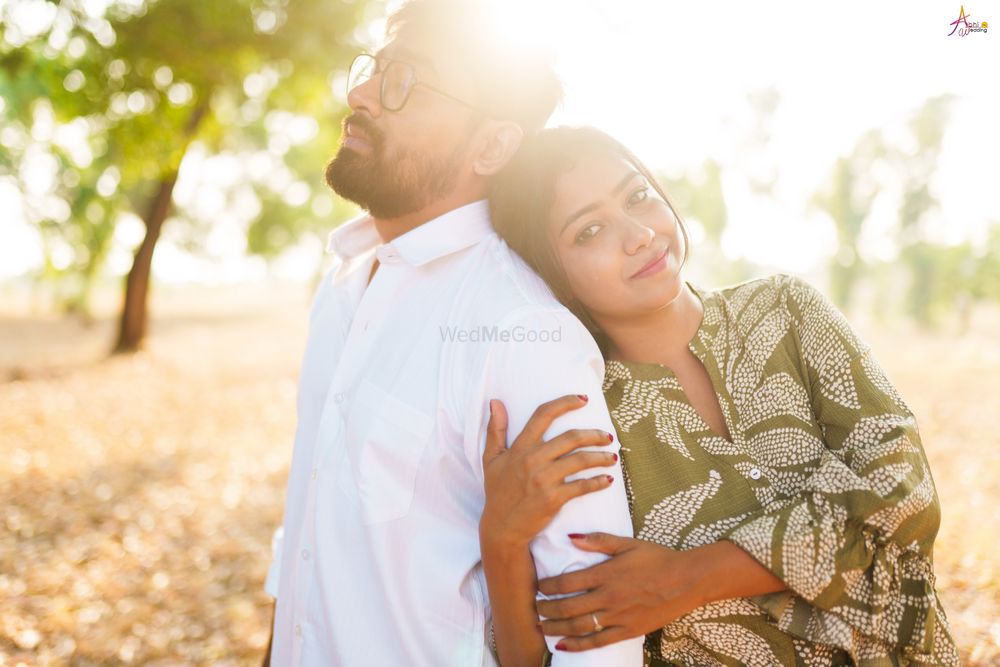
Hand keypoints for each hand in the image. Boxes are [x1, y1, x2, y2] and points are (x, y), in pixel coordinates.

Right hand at [480, 395, 618, 548]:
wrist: (501, 527)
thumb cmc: (497, 492)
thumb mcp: (491, 459)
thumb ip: (495, 429)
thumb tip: (496, 402)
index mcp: (520, 447)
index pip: (544, 415)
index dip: (565, 403)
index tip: (583, 399)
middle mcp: (533, 459)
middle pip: (571, 437)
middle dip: (594, 435)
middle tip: (608, 436)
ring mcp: (544, 479)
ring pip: (581, 460)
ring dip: (602, 457)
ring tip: (613, 457)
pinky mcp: (554, 498)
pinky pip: (582, 486)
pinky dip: (599, 482)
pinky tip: (608, 479)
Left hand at [536, 532, 709, 651]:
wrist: (686, 581)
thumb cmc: (657, 558)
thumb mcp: (628, 544)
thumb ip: (598, 541)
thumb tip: (570, 536)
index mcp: (606, 573)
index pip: (566, 582)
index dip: (547, 586)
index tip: (538, 586)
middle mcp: (608, 597)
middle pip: (567, 607)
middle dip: (546, 609)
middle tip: (535, 608)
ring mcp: (617, 616)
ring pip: (578, 626)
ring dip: (556, 628)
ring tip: (541, 627)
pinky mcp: (627, 631)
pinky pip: (597, 641)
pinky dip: (577, 645)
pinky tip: (562, 645)